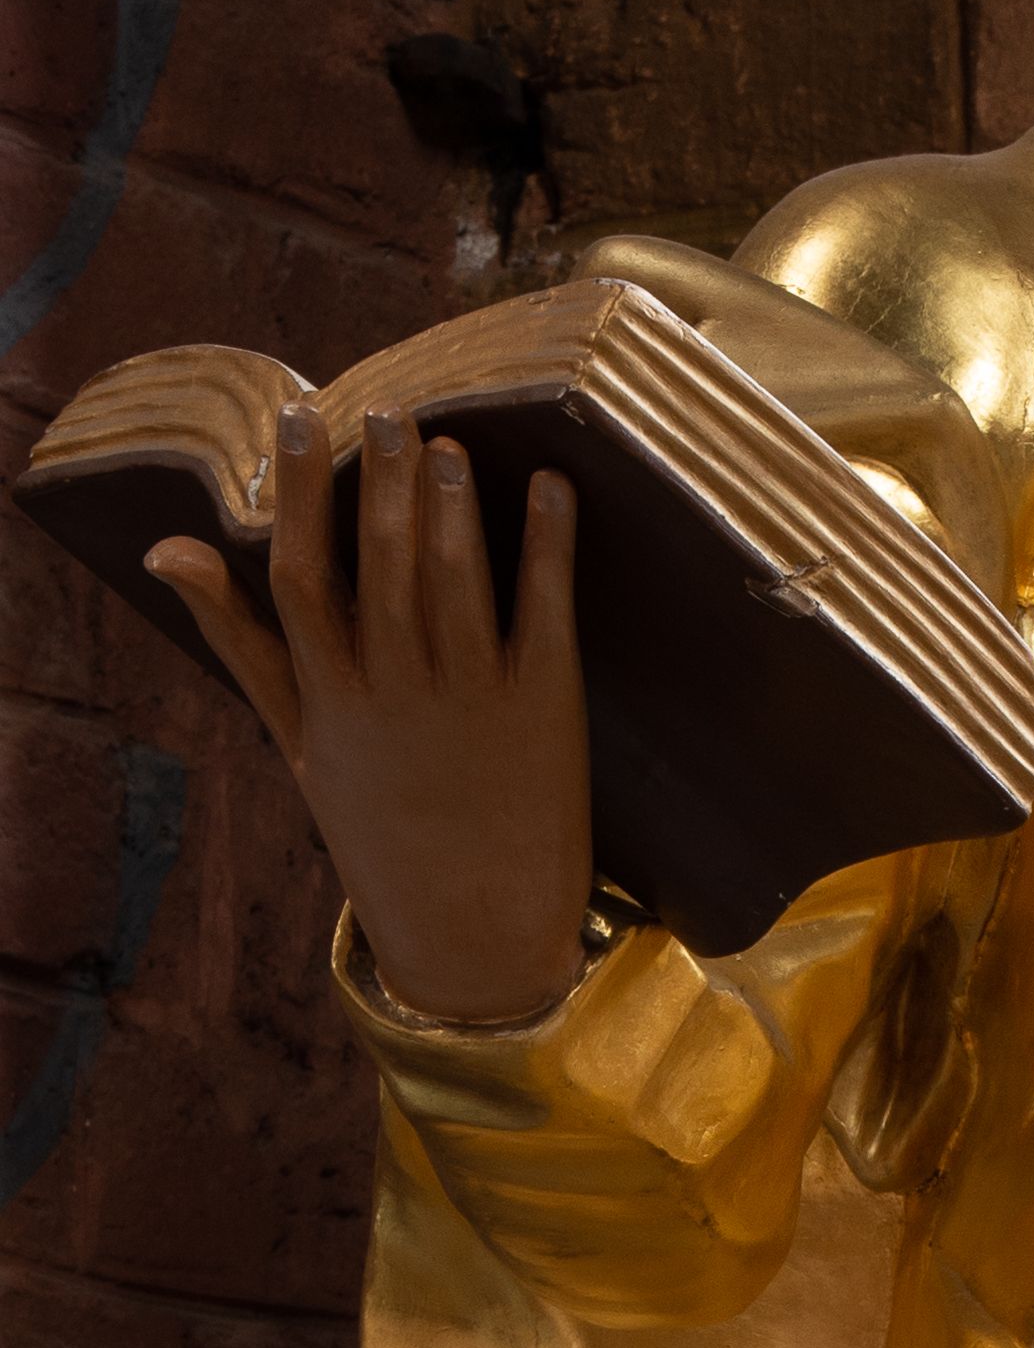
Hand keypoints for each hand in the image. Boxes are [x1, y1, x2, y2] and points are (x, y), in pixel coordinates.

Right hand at [146, 403, 592, 1025]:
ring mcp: (471, 699)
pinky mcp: (544, 708)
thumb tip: (168, 549)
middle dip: (384, 479)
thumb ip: (240, 642)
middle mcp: (396, 693)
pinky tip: (550, 485)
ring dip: (453, 502)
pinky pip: (545, 608)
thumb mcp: (298, 743)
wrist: (476, 937)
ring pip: (455, 578)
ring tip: (450, 442)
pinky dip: (547, 541)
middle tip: (391, 410)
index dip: (298, 491)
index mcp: (331, 700)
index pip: (299, 576)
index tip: (303, 419)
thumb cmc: (380, 831)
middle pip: (380, 563)